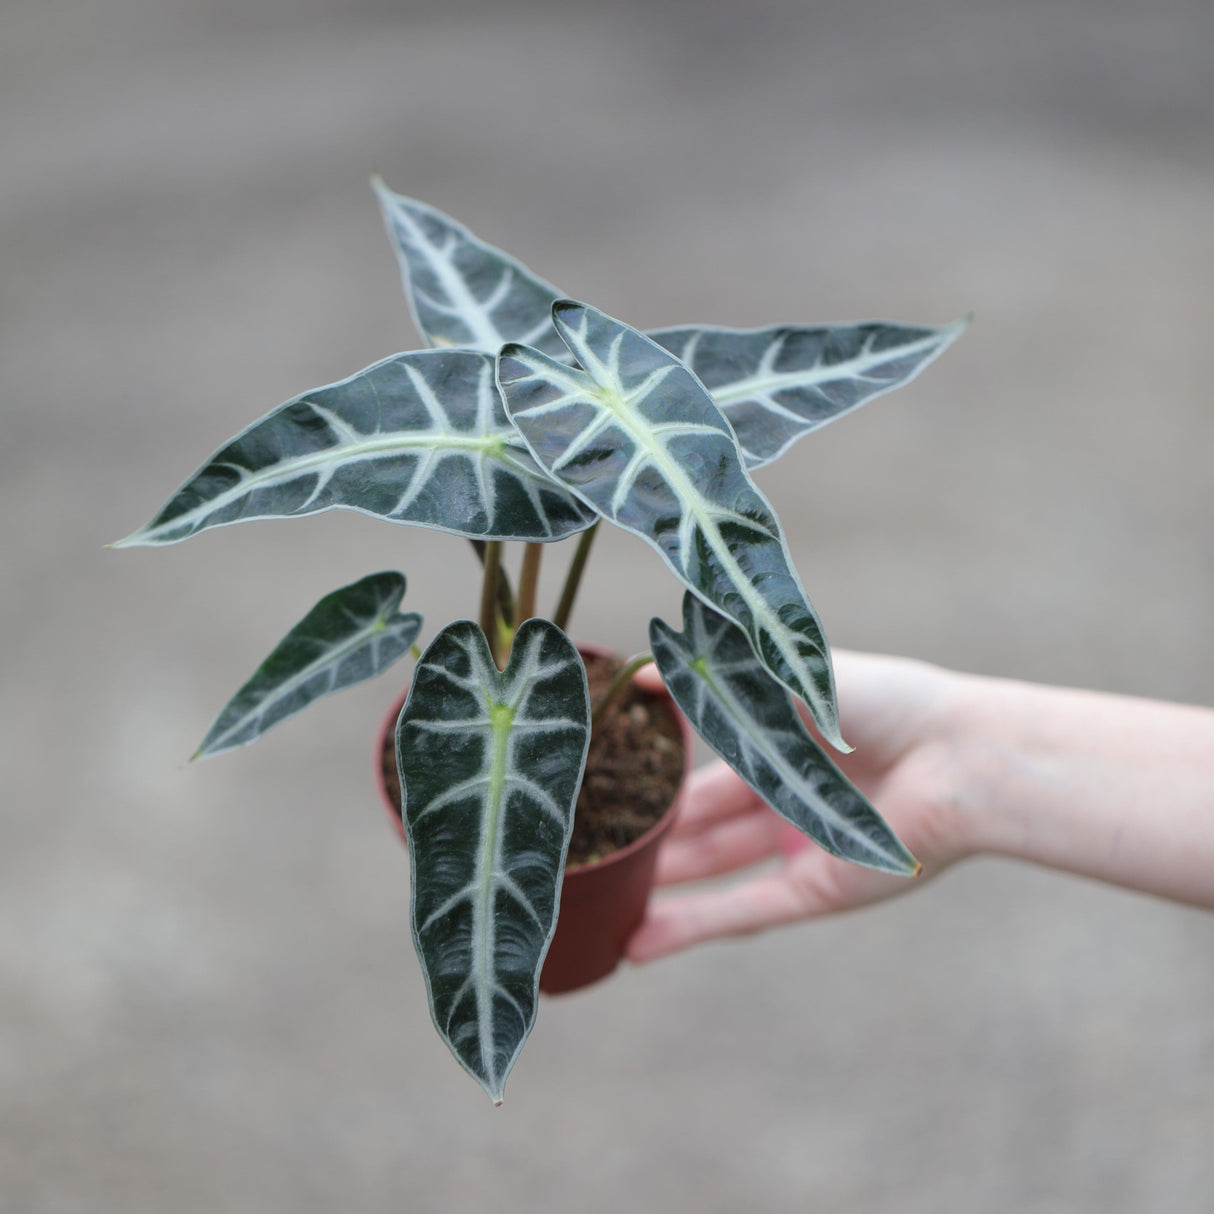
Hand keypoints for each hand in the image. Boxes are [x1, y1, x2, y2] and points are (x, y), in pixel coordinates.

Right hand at [627, 652, 970, 961]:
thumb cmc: (881, 702)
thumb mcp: (783, 678)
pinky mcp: (813, 890)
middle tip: (587, 851)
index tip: (603, 786)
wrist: (957, 758)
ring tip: (594, 906)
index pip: (703, 770)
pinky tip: (637, 943)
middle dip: (650, 840)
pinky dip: (690, 928)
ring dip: (658, 892)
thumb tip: (636, 674)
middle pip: (701, 827)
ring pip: (712, 874)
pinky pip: (741, 910)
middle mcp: (784, 800)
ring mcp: (797, 847)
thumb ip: (712, 679)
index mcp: (780, 746)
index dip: (657, 780)